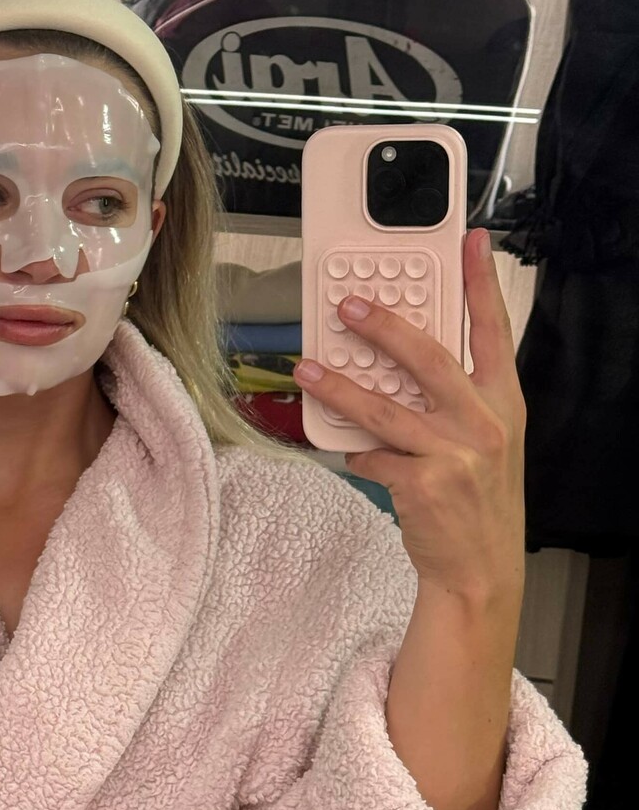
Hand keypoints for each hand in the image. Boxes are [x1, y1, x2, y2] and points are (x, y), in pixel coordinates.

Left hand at [293, 228, 525, 611]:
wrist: (479, 569)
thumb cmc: (478, 501)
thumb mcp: (486, 442)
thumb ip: (455, 400)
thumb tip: (399, 364)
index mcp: (502, 402)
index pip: (492, 330)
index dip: (481, 283)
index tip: (471, 241)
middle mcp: (482, 421)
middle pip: (427, 356)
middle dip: (383, 325)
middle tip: (348, 304)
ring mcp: (453, 452)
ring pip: (383, 407)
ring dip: (338, 386)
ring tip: (307, 368)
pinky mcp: (422, 482)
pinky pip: (370, 456)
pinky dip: (355, 453)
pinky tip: (351, 453)